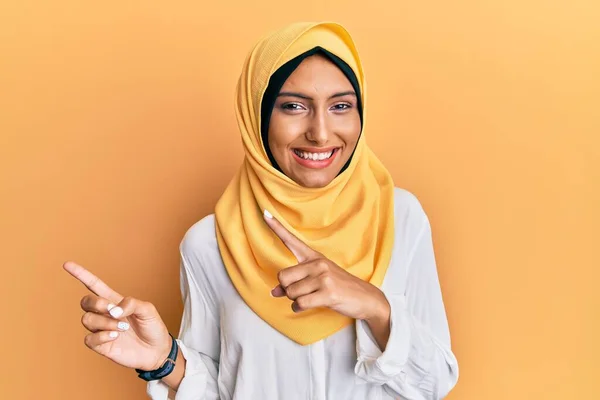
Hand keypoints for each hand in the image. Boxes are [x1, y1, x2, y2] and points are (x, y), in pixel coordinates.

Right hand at [63, 261, 171, 370]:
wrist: (157, 350)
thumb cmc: (152, 327)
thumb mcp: (148, 309)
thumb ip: (132, 303)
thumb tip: (114, 310)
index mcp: (114, 301)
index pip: (94, 285)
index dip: (81, 274)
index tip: (67, 264)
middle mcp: (105, 314)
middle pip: (86, 302)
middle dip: (97, 304)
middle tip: (115, 312)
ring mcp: (101, 329)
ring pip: (87, 320)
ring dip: (105, 322)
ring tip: (122, 329)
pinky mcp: (100, 345)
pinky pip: (89, 338)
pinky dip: (102, 336)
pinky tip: (115, 337)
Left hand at [263, 211, 389, 321]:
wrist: (366, 297)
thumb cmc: (339, 287)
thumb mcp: (316, 281)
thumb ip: (294, 283)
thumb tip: (273, 292)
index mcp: (314, 257)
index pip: (291, 240)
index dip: (276, 228)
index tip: (264, 213)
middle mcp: (317, 263)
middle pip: (283, 277)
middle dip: (287, 290)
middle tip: (300, 293)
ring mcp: (323, 277)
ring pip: (290, 292)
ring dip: (295, 300)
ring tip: (310, 298)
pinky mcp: (328, 292)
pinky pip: (300, 303)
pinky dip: (299, 308)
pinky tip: (309, 306)